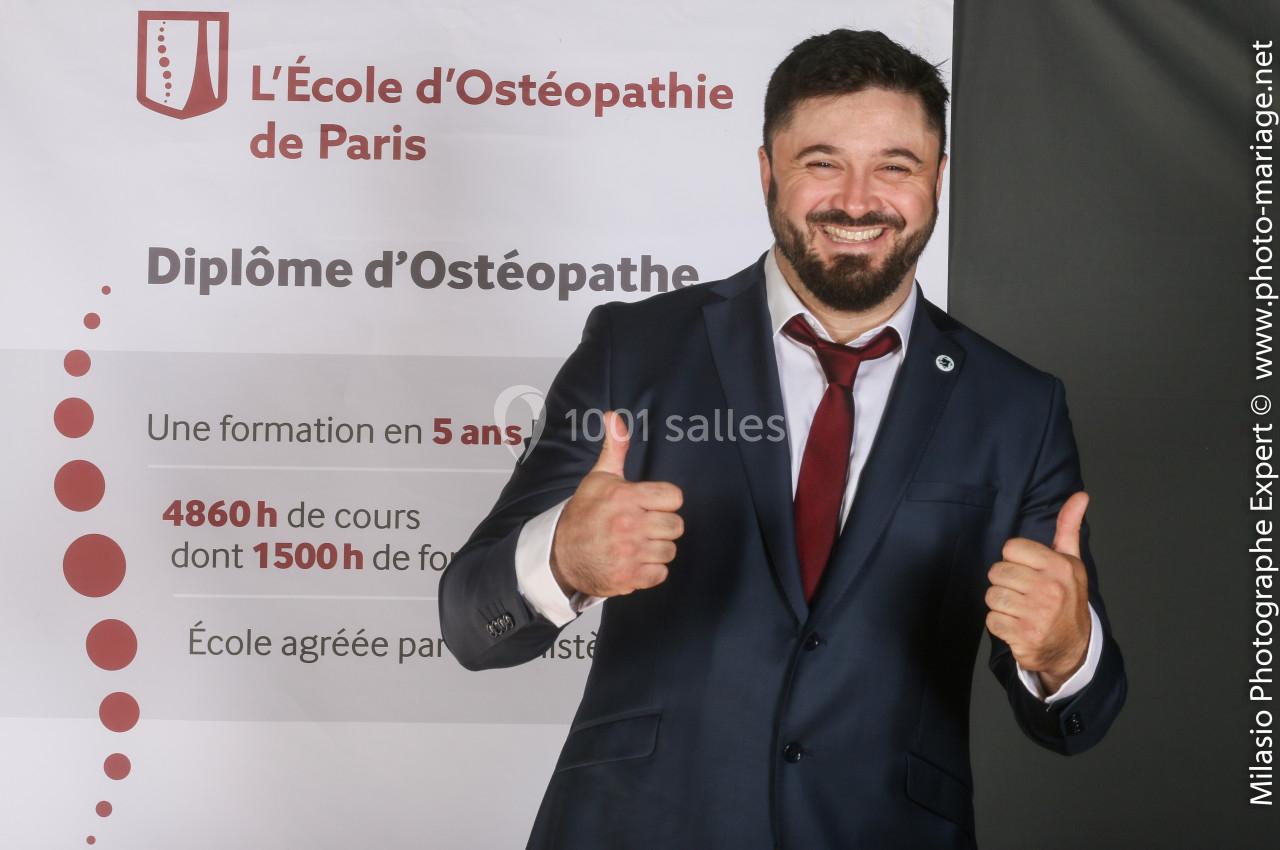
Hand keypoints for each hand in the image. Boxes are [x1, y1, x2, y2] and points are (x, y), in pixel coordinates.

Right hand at [550, 410, 684, 596]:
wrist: (560, 555)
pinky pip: (661, 573)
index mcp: (625, 497)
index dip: (664, 500)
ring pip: (670, 550)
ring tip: (637, 544)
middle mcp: (629, 525)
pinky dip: (650, 571)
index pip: (674, 497)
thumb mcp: (599, 478)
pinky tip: (634, 561)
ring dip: (656, 549)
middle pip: (676, 526)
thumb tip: (614, 416)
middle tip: (643, 526)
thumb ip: (615, 448)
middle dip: (662, 526)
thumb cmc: (584, 514)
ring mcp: (629, 553)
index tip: (650, 504)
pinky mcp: (629, 577)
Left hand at [985, 492, 1091, 694]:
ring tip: (1020, 609)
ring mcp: (1038, 614)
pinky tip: (1017, 626)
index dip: (1015, 560)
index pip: (1011, 548)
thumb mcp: (1071, 562)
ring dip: (1001, 605)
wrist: (1074, 647)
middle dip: (1005, 583)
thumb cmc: (1067, 598)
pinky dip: (1000, 625)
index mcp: (1060, 566)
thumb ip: (1069, 528)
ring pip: (992, 596)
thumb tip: (1080, 495)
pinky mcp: (1024, 636)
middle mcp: (1050, 589)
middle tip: (1023, 593)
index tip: (1029, 571)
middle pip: (997, 572)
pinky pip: (991, 620)